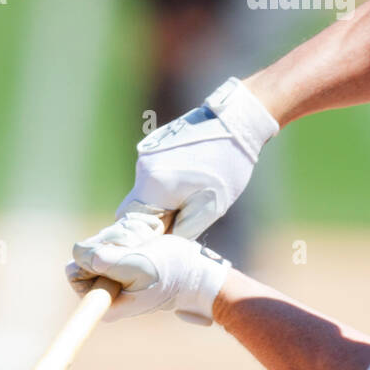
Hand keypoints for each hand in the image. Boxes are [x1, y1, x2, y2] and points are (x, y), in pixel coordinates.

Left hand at [67, 211, 231, 324]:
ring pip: (103, 242)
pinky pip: (116, 239)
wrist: (197, 273)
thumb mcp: (136, 265)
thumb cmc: (171, 272)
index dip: (93, 254)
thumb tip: (77, 253)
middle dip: (112, 241)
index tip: (120, 254)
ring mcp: (115, 276)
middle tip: (138, 246)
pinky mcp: (125, 263)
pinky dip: (130, 234)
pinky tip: (148, 239)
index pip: (75, 271)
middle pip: (88, 253)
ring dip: (125, 235)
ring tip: (147, 244)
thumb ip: (105, 260)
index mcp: (102, 301)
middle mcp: (104, 291)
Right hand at [115, 77, 278, 238]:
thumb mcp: (212, 206)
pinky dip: (164, 191)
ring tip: (190, 204)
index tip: (162, 248)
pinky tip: (189, 187)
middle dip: (152, 225)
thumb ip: (183, 230)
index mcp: (153, 184)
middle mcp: (143, 168)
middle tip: (178, 229)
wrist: (236, 121)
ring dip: (161, 206)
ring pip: (144, 195)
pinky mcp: (154, 149)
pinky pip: (152, 180)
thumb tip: (165, 244)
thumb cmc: (228, 164)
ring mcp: (146, 156)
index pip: (134, 224)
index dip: (146, 239)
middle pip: (135, 210)